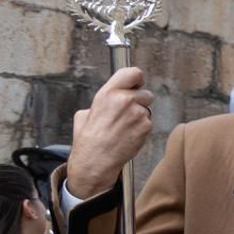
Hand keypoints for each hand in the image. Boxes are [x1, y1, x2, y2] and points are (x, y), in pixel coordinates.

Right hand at [67, 67, 154, 198]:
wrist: (95, 160)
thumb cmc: (88, 139)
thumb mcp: (85, 113)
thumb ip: (103, 102)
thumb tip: (113, 97)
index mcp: (108, 93)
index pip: (133, 73)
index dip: (137, 79)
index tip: (135, 85)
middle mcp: (124, 100)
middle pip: (145, 93)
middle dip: (139, 102)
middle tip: (126, 115)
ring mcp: (137, 113)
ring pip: (147, 109)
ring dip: (140, 117)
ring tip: (124, 128)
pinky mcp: (146, 126)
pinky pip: (148, 123)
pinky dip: (142, 129)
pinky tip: (129, 136)